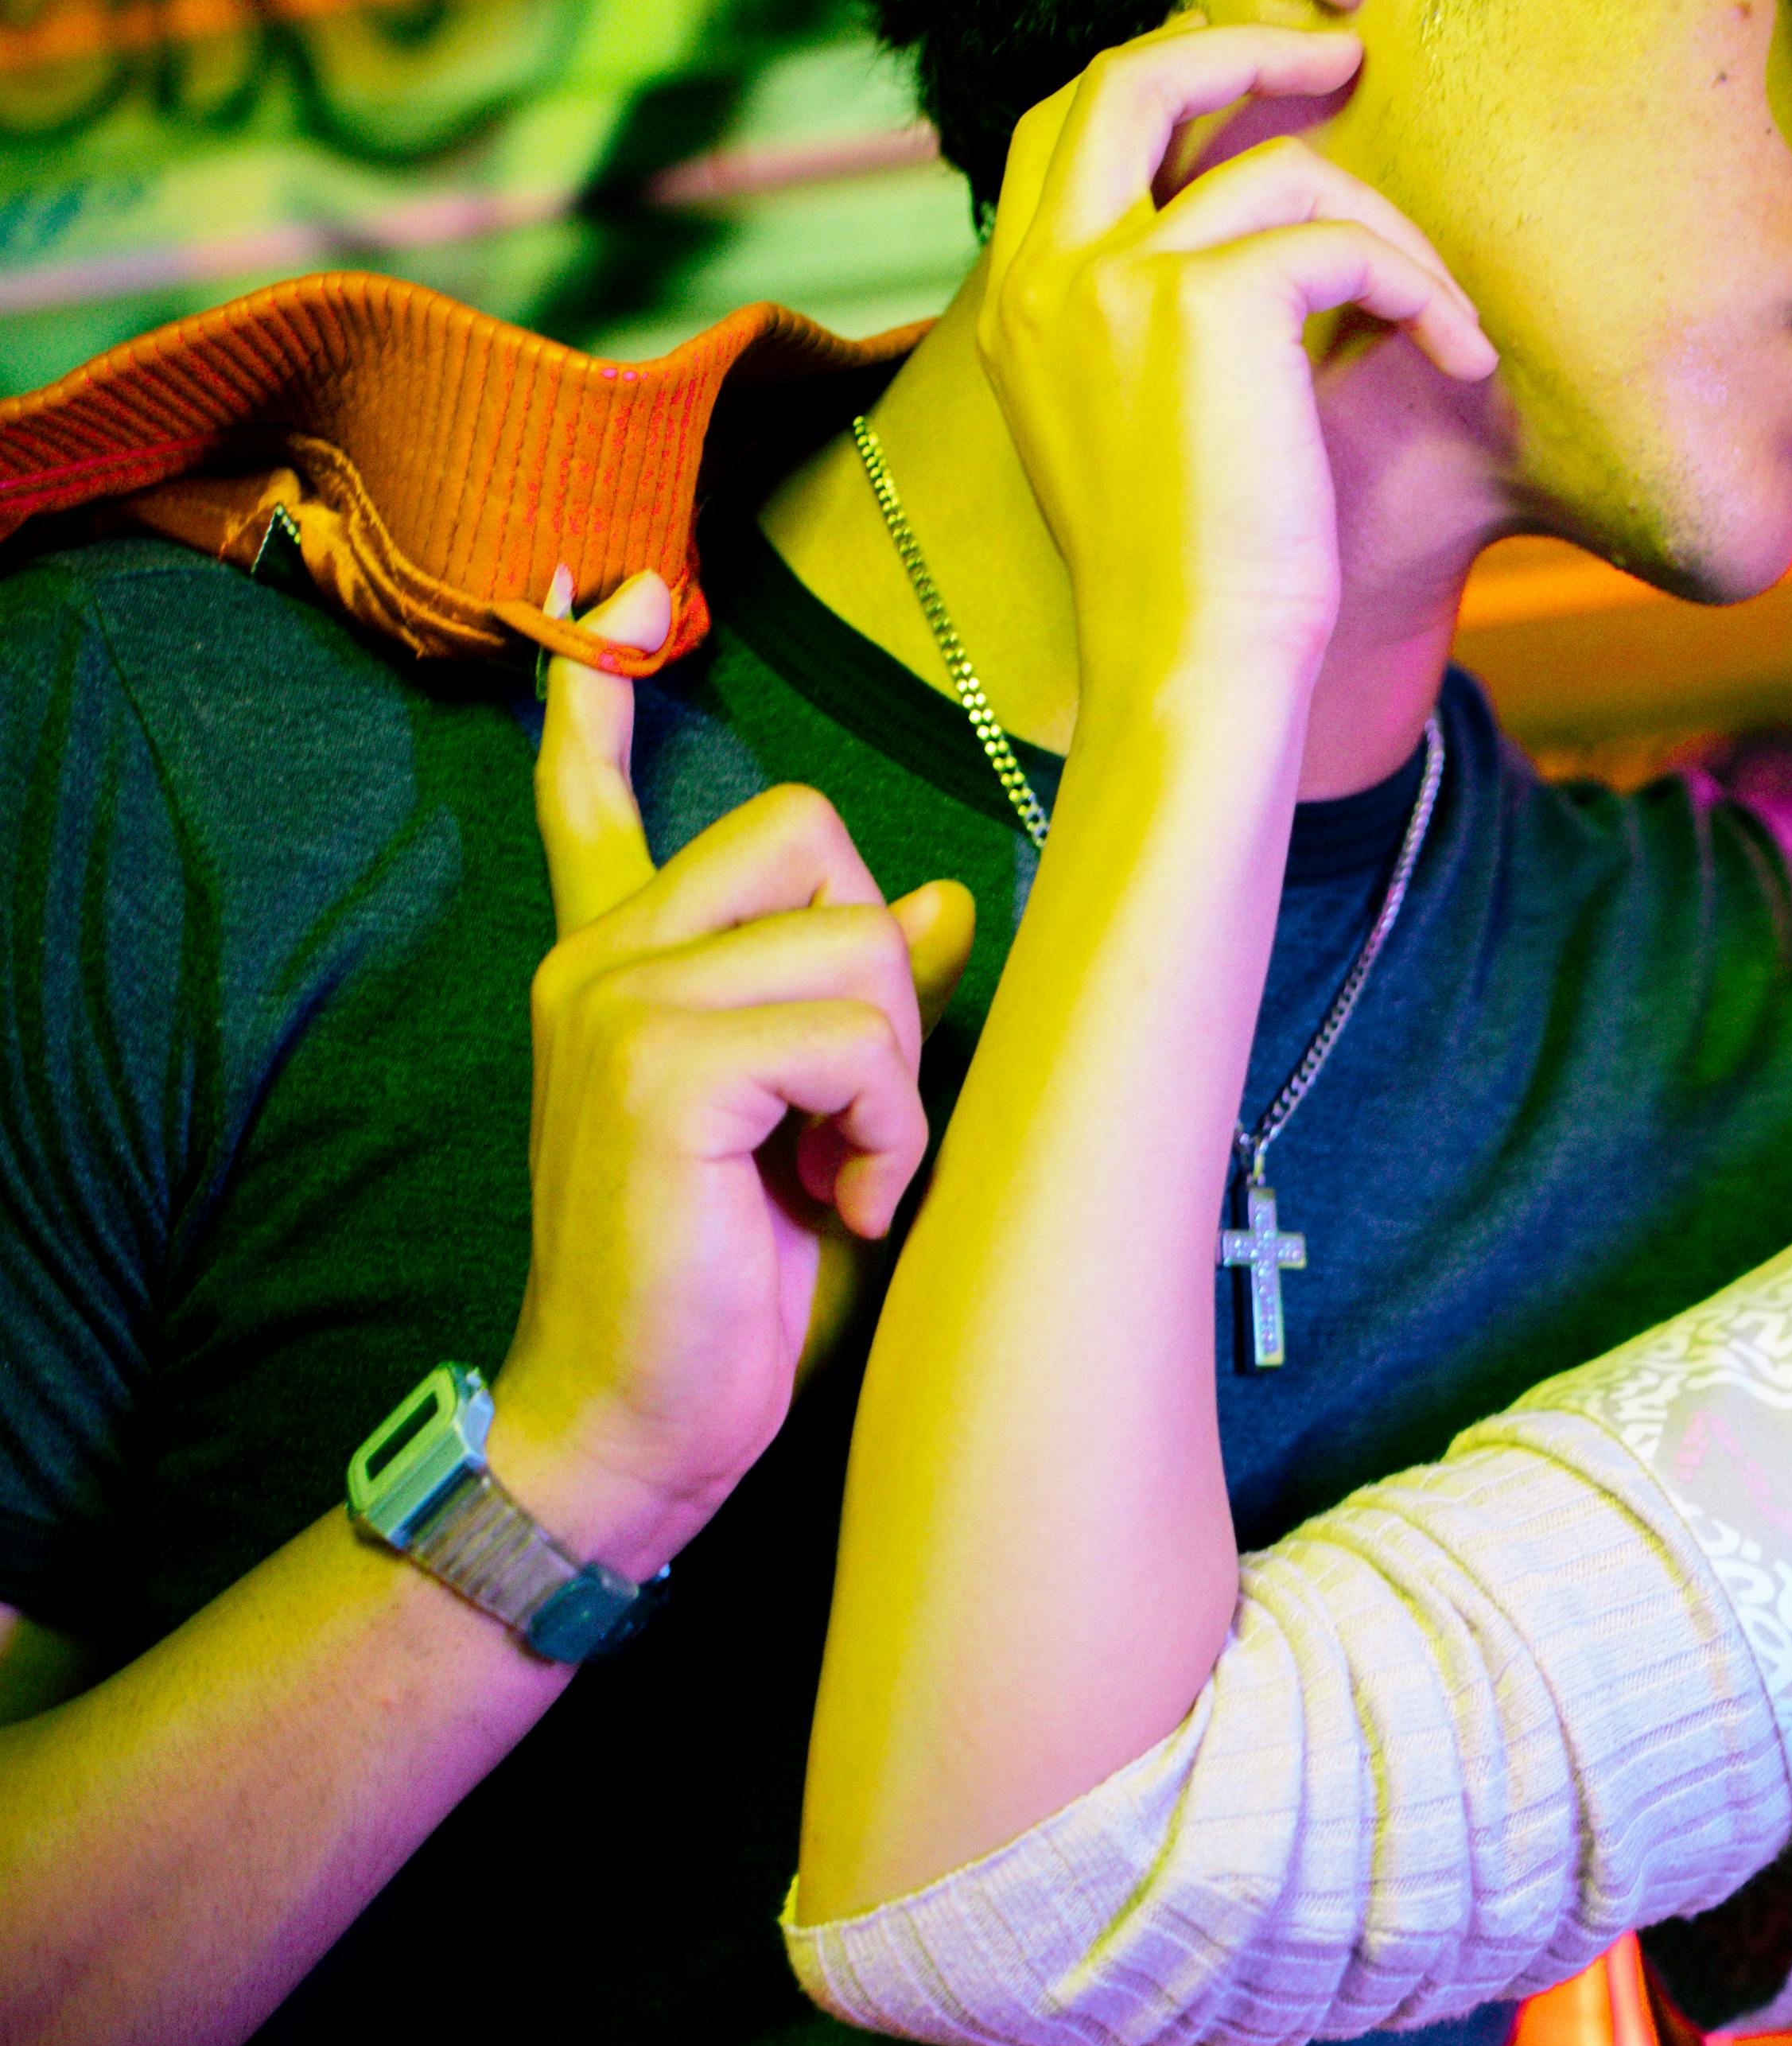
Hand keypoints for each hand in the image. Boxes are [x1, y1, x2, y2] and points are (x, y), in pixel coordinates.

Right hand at [507, 627, 977, 1574]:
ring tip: (844, 1179)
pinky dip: (883, 1128)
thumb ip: (858, 1010)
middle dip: (883, 973)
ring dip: (894, 1077)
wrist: (634, 1432)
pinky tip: (843, 1203)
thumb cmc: (730, 1299)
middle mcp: (603, 965)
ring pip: (856, 944)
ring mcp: (618, 1007)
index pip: (593, 806)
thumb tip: (945, 901)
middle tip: (851, 1115)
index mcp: (618, 970)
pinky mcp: (660, 1072)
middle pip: (811, 834)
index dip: (599, 707)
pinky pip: (850, 1034)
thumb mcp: (821, 1131)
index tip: (598, 613)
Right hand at [973, 13, 1494, 741]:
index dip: (1160, 74)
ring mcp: (1114, 279)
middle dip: (1246, 47)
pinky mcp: (1206, 303)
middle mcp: (1045, 276)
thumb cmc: (1189, 580)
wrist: (1191, 663)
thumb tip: (1258, 246)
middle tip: (1346, 58)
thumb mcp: (1138, 428)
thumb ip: (1148, 324)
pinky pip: (1343, 243)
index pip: (1064, 126)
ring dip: (1390, 231)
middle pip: (1127, 78)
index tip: (1248, 72)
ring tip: (1445, 316)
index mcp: (1015, 305)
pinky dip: (1421, 289)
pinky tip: (1459, 357)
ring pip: (1281, 171)